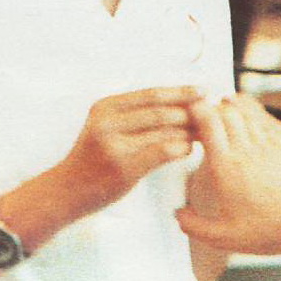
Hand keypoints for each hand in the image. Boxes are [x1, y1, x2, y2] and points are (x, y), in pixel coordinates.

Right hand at [58, 88, 198, 217]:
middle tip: (213, 113)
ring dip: (190, 131)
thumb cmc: (94, 159)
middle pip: (161, 110)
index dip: (180, 91)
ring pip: (164, 130)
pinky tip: (189, 149)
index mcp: (106, 106)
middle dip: (190, 111)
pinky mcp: (123, 166)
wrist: (68, 189)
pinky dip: (180, 148)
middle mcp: (108, 121)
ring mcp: (114, 143)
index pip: (151, 94)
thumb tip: (176, 104)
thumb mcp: (106, 127)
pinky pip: (162, 151)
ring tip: (206, 132)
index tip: (203, 90)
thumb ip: (133, 115)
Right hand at [177, 93, 280, 256]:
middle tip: (205, 113)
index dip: (197, 110)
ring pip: (246, 110)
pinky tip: (247, 114)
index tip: (190, 111)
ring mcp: (269, 144)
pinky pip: (266, 117)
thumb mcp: (222, 236)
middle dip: (212, 107)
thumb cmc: (267, 230)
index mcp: (226, 168)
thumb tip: (179, 214)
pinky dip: (253, 111)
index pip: (208, 123)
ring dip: (232, 106)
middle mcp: (247, 150)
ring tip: (223, 108)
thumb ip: (194, 225)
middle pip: (226, 110)